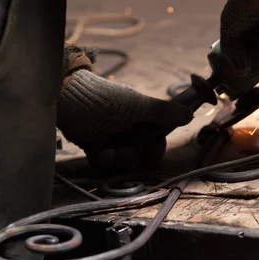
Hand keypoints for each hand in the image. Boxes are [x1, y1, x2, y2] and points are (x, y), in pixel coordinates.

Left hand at [57, 70, 193, 172]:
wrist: (68, 98)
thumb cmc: (107, 99)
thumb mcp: (138, 105)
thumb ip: (164, 111)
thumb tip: (190, 114)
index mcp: (139, 116)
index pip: (154, 137)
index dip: (155, 147)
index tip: (152, 152)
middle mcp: (125, 127)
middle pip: (138, 152)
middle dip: (136, 156)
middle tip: (130, 154)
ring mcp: (108, 137)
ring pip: (121, 159)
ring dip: (120, 160)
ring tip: (113, 153)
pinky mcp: (92, 145)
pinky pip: (103, 161)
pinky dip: (104, 160)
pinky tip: (102, 153)